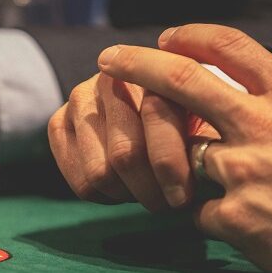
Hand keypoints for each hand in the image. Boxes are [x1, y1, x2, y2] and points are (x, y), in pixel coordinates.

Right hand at [47, 73, 218, 211]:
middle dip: (150, 189)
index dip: (173, 166)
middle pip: (125, 154)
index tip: (187, 196)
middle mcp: (110, 77)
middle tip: (168, 204)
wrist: (148, 105)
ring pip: (100, 172)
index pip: (156, 120)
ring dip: (128, 194)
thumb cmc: (194, 116)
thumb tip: (204, 170)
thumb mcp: (212, 119)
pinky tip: (123, 187)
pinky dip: (104, 196)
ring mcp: (79, 98)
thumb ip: (210, 136)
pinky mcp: (59, 123)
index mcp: (153, 67)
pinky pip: (79, 180)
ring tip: (148, 193)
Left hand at [98, 23, 271, 272]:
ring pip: (180, 157)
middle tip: (108, 60)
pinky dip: (206, 217)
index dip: (193, 38)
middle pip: (182, 83)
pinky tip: (239, 226)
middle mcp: (262, 127)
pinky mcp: (235, 218)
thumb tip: (256, 100)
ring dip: (181, 170)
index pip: (233, 49)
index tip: (167, 38)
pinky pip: (196, 213)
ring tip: (216, 188)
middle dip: (137, 66)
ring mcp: (244, 172)